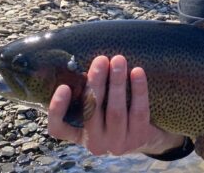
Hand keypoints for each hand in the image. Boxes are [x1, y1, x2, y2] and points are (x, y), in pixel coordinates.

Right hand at [47, 55, 183, 156]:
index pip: (58, 129)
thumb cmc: (116, 112)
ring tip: (119, 60)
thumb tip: (91, 60)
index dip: (57, 110)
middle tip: (101, 59)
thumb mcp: (99, 109)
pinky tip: (137, 71)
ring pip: (116, 112)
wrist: (146, 135)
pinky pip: (139, 111)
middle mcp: (95, 143)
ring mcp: (117, 143)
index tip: (64, 87)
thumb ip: (90, 92)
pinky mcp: (139, 138)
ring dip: (117, 83)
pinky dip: (138, 90)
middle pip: (91, 113)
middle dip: (96, 83)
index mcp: (79, 133)